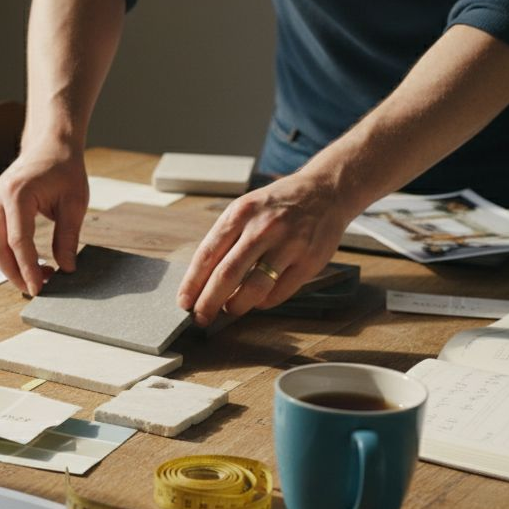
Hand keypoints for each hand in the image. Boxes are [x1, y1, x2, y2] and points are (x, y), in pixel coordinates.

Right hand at [0, 146, 89, 295]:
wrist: (51, 144)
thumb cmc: (65, 169)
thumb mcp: (75, 203)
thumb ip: (68, 237)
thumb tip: (66, 269)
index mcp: (17, 194)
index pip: (18, 241)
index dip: (28, 268)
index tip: (40, 288)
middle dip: (15, 274)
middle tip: (37, 289)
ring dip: (11, 266)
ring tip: (38, 277)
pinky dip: (9, 254)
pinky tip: (29, 263)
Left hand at [177, 172, 359, 325]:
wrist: (325, 191)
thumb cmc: (277, 205)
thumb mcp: (246, 209)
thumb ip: (225, 239)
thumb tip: (201, 280)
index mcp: (241, 213)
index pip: (207, 254)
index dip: (192, 283)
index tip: (183, 303)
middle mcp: (264, 227)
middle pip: (227, 274)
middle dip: (208, 302)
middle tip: (200, 317)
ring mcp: (289, 244)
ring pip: (254, 288)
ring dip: (236, 306)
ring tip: (229, 309)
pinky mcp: (310, 261)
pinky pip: (279, 293)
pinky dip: (262, 303)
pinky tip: (256, 300)